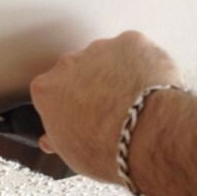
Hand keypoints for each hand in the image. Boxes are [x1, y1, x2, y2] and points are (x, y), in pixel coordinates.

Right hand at [30, 31, 182, 182]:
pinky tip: (149, 86)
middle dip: (90, 85)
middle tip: (108, 111)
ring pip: (106, 58)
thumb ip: (58, 137)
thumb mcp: (72, 153)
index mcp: (47, 90)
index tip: (78, 116)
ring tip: (133, 101)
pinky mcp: (131, 42)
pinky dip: (142, 64)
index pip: (50, 93)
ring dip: (116, 73)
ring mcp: (99, 50)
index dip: (67, 106)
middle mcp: (68, 65)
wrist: (147, 135)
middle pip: (76, 71)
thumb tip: (53, 139)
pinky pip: (135, 50)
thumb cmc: (108, 147)